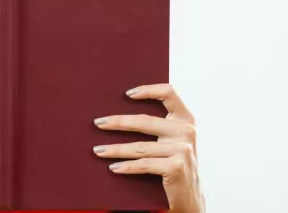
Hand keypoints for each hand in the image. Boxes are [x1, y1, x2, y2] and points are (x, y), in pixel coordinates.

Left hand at [93, 84, 204, 212]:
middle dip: (117, 122)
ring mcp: (182, 150)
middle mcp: (186, 132)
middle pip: (145, 121)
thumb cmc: (173, 164)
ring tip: (98, 150)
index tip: (126, 94)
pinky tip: (113, 167)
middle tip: (98, 123)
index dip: (148, 90)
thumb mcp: (172, 140)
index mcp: (185, 119)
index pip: (169, 93)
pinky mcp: (176, 167)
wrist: (190, 197)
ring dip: (114, 149)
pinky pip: (143, 164)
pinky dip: (125, 166)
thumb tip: (119, 114)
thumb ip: (159, 125)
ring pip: (139, 147)